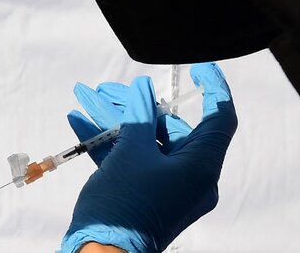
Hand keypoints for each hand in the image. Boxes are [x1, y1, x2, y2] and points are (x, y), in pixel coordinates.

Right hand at [60, 63, 236, 252]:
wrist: (101, 252)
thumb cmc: (125, 205)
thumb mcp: (132, 152)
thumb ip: (140, 116)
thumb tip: (143, 90)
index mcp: (200, 166)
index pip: (219, 118)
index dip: (212, 87)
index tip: (197, 66)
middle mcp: (189, 176)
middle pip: (169, 127)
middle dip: (135, 104)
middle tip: (107, 89)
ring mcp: (165, 186)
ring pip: (144, 142)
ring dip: (114, 120)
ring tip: (86, 97)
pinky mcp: (143, 194)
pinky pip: (130, 160)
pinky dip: (108, 142)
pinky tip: (80, 123)